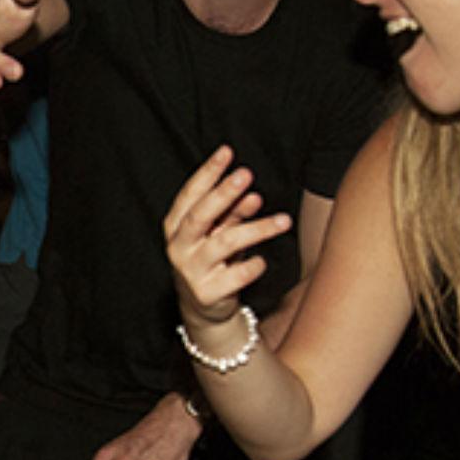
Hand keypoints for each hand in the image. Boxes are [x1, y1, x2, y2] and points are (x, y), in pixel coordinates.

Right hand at [163, 146, 291, 330]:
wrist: (205, 308)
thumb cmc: (213, 260)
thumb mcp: (221, 232)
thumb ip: (234, 212)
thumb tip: (252, 192)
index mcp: (176, 227)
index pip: (189, 195)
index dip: (207, 173)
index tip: (227, 152)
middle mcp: (179, 248)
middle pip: (200, 216)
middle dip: (223, 193)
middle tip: (247, 174)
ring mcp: (190, 272)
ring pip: (225, 243)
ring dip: (257, 228)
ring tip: (284, 220)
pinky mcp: (206, 294)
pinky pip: (238, 275)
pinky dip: (254, 265)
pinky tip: (262, 260)